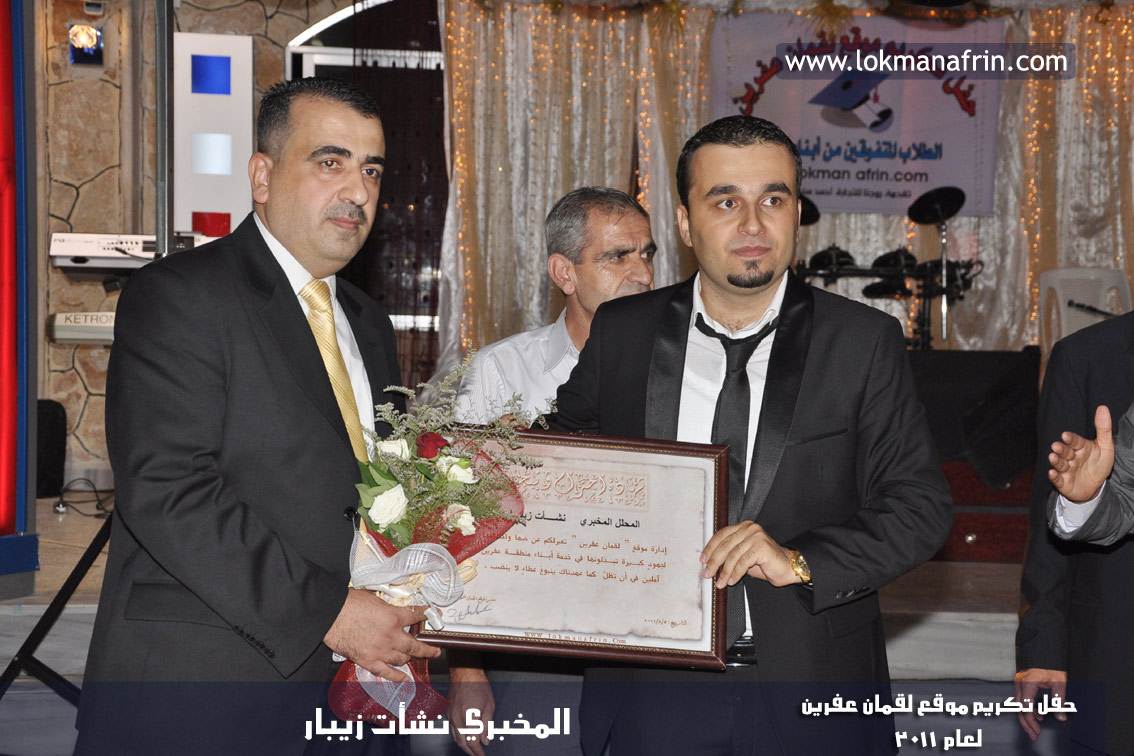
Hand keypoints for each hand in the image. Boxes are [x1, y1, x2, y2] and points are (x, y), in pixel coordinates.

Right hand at [323, 588, 439, 681]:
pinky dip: (397, 676)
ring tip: (414, 658)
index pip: (415, 617)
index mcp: (394, 617)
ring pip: (403, 659)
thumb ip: (387, 607)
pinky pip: (387, 673)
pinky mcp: (368, 661)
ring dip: (409, 658)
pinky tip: (405, 678)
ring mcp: (380, 651)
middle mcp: (391, 636)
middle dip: (428, 649)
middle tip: (435, 651)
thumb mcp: (374, 598)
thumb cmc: (349, 603)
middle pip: (415, 645)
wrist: (330, 614)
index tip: (429, 616)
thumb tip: (392, 609)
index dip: (424, 616)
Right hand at [448, 663, 494, 755]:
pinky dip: (458, 736)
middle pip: (462, 743)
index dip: (478, 751)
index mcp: (469, 718)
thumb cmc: (477, 685)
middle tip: (478, 754)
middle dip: (471, 751)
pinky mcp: (448, 712)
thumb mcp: (489, 705)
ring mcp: (451, 716)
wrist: (465, 672)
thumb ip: (487, 725)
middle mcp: (458, 719)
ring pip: (455, 738)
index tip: (483, 754)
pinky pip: (451, 729)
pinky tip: (463, 736)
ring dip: (463, 745)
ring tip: (472, 748)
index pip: (473, 742)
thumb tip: (486, 739)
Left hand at [700, 520, 798, 587]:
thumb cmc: (765, 563)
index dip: (710, 548)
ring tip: (720, 582)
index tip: (703, 560)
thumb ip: (729, 554)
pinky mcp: (761, 546)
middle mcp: (749, 528)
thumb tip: (710, 563)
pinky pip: (743, 562)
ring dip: (724, 571)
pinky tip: (732, 580)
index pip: (721, 535)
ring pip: (733, 555)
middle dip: (714, 562)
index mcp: (743, 527)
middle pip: (725, 545)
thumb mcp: (743, 556)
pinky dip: (736, 573)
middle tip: (707, 573)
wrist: (787, 567)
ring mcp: (756, 536)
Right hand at [1014, 668, 1067, 740]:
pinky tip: (1038, 714)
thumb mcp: (1059, 682)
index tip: (1037, 730)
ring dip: (1026, 717)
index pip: (1026, 707)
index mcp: (1027, 683)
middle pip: (1019, 708)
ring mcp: (1019, 681)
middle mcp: (1020, 682)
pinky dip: (1028, 708)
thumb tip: (1061, 716)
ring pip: (1018, 704)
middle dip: (1026, 723)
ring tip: (1036, 727)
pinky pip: (1021, 698)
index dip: (1031, 721)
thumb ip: (1059, 700)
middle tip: (1033, 734)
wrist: (1045, 649)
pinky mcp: (1021, 681)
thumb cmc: (1051, 662)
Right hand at [1049, 405, 1113, 502]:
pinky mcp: (1062, 482)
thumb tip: (1103, 407)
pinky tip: (1051, 472)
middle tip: (1056, 446)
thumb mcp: (1106, 447)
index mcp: (1081, 447)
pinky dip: (1053, 476)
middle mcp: (1071, 457)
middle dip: (1061, 449)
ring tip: (1052, 457)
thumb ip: (1104, 428)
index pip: (1075, 441)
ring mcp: (1066, 470)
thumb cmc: (1099, 465)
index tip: (1066, 435)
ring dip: (1055, 461)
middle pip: (1065, 452)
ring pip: (1059, 464)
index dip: (1071, 439)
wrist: (1095, 488)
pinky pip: (1057, 479)